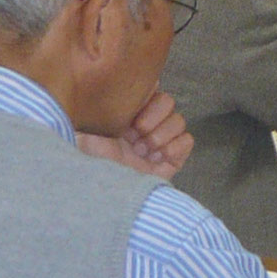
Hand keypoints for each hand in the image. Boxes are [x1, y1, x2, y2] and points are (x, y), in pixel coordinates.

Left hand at [77, 90, 193, 178]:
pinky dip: (174, 147)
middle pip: (168, 101)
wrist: (102, 193)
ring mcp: (159, 144)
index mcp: (127, 114)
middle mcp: (145, 127)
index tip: (131, 111)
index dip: (145, 97)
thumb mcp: (88, 126)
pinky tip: (156, 158)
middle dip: (153, 117)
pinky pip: (187, 141)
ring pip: (179, 120)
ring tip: (143, 150)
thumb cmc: (90, 162)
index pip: (150, 89)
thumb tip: (113, 84)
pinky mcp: (172, 161)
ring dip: (161, 134)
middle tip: (135, 134)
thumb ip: (99, 104)